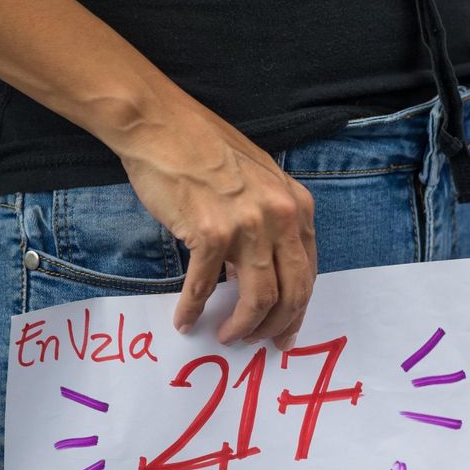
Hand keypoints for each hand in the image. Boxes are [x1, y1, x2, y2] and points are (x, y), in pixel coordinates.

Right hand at [110, 92, 316, 347]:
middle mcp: (280, 217)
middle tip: (260, 343)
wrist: (160, 125)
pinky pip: (205, 286)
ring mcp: (247, 226)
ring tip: (227, 336)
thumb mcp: (259, 180)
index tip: (286, 329)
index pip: (308, 271)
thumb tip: (264, 269)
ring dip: (243, 326)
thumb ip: (271, 222)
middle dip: (277, 326)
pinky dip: (194, 309)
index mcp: (297, 205)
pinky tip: (184, 320)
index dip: (298, 308)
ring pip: (258, 298)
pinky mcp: (210, 233)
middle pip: (292, 292)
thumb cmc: (205, 149)